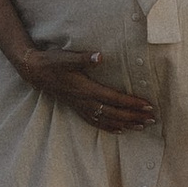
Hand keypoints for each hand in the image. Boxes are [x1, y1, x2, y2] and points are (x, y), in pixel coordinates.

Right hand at [19, 44, 156, 130]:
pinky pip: (95, 122)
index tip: (148, 105)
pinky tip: (119, 130)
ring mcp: (80, 107)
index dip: (131, 103)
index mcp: (86, 89)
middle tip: (153, 119)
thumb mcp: (67, 57)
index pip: (114, 99)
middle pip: (114, 113)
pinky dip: (109, 127)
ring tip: (142, 127)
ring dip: (125, 124)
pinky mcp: (77, 108)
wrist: (35, 72)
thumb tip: (100, 56)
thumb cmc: (52, 63)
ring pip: (107, 120)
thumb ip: (84, 58)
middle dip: (134, 117)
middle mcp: (85, 101)